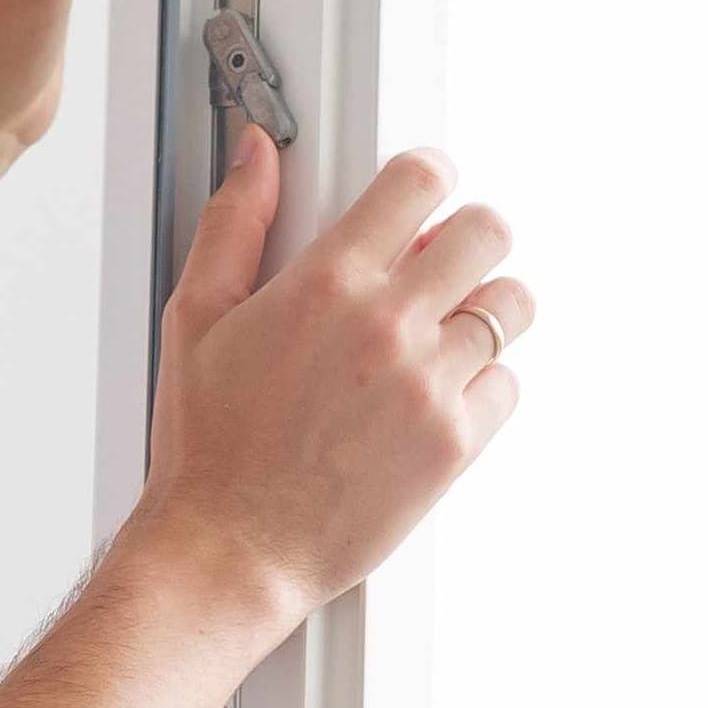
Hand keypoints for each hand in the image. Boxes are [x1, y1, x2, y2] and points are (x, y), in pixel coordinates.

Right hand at [132, 129, 529, 629]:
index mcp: (326, 283)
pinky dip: (483, 384)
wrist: (232, 550)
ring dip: (486, 307)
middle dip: (468, 238)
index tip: (423, 195)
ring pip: (511, 307)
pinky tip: (436, 395)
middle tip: (442, 263)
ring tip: (445, 331)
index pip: (420, 181)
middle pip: (488, 231)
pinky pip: (507, 384)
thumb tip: (255, 156)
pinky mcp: (454, 442)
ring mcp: (429, 384)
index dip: (427, 178)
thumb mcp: (196, 319)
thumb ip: (233, 225)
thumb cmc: (208, 447)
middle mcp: (387, 325)